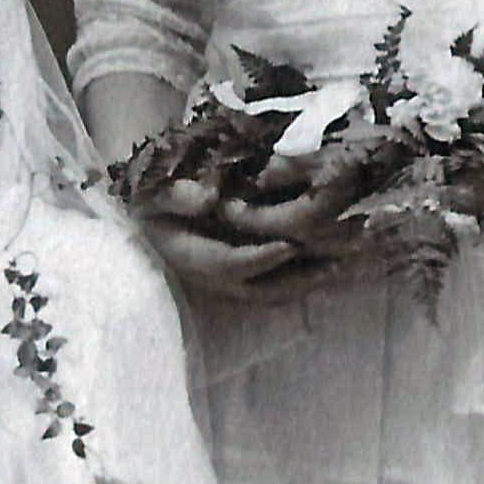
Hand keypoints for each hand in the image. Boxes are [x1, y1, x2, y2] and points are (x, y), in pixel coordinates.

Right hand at [125, 143, 379, 291]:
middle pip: (259, 288)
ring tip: (340, 267)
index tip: (290, 246)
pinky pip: (271, 288)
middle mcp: (210, 275)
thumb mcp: (154, 191)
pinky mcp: (237, 278)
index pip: (229, 263)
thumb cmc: (149, 200)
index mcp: (188, 255)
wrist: (142, 219)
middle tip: (335, 263)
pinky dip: (299, 281)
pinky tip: (326, 268)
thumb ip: (178, 195)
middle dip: (298, 277)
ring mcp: (225, 281)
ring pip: (269, 292)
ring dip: (305, 282)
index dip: (260, 258)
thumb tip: (209, 199)